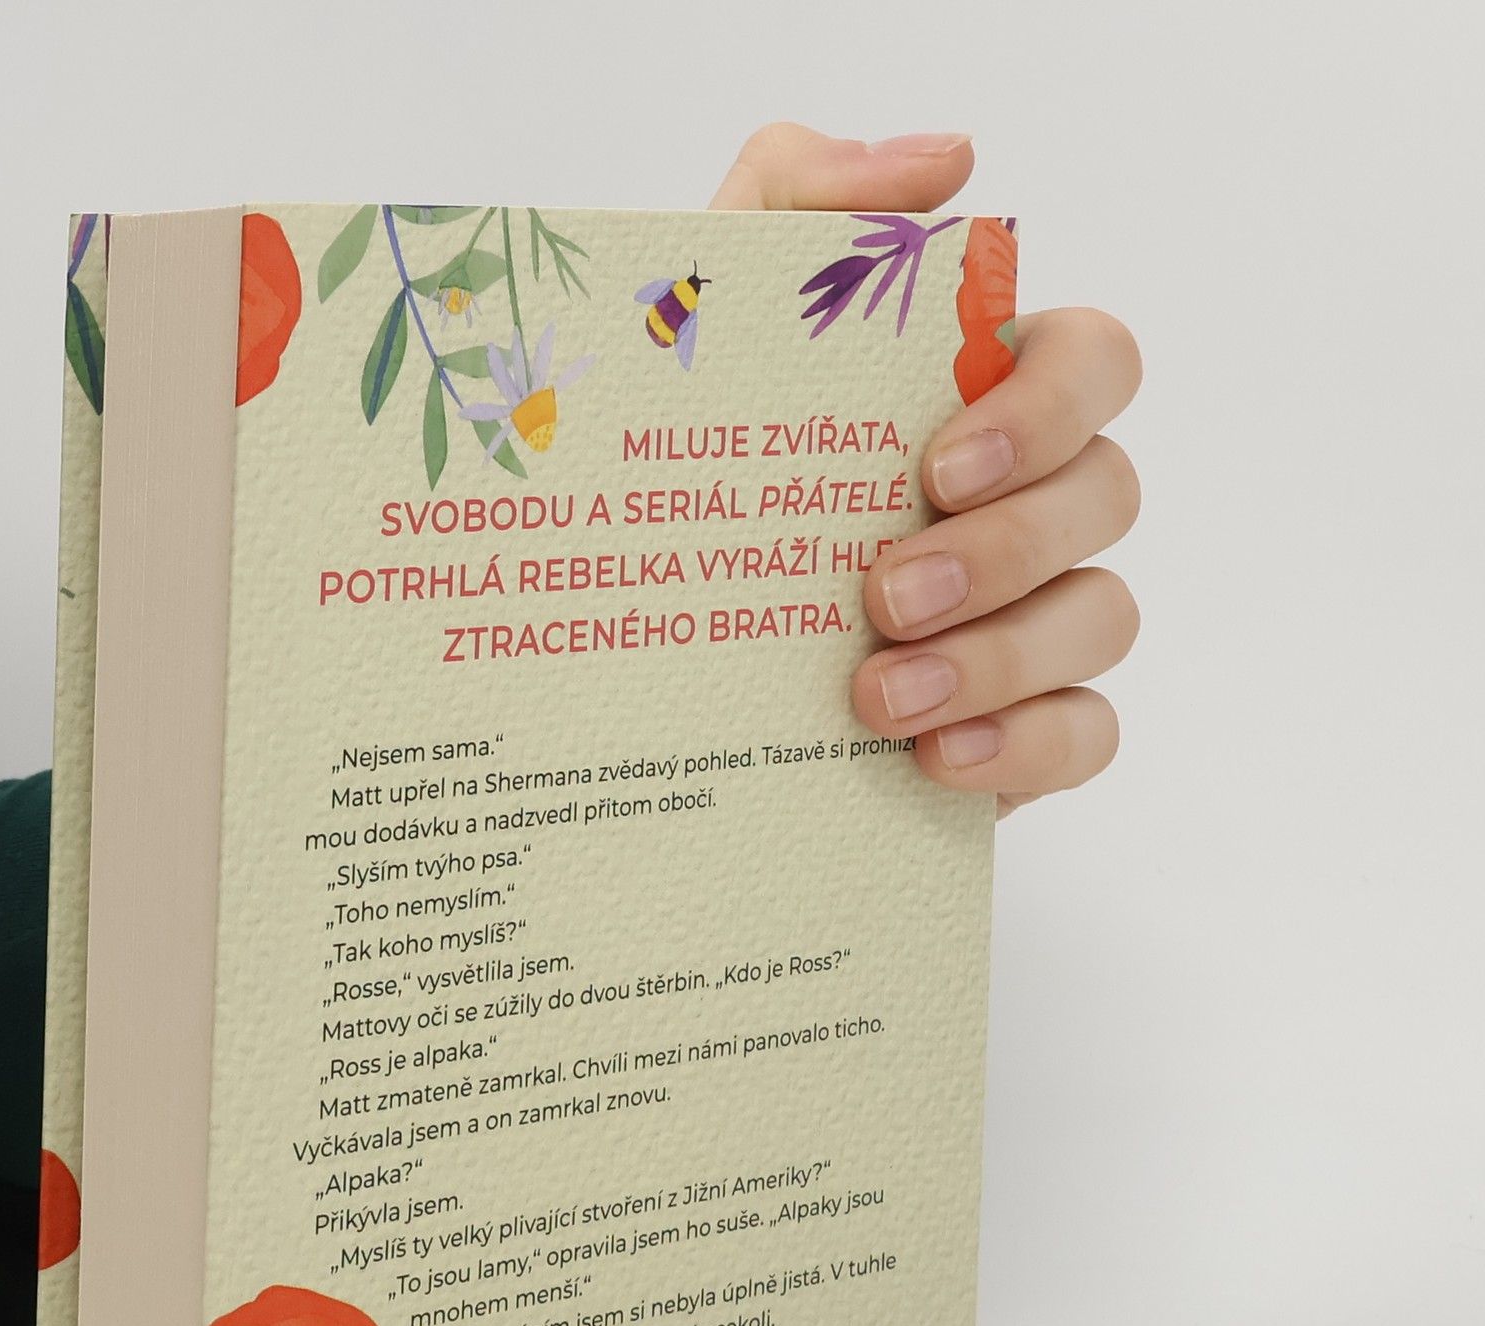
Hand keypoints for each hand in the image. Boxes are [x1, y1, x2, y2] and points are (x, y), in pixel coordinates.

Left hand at [714, 125, 1140, 815]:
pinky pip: (1087, 735)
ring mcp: (1030, 617)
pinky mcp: (1015, 726)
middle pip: (1108, 495)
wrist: (618, 644)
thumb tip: (951, 164)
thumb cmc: (682, 465)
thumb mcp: (699, 313)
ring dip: (999, 658)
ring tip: (879, 697)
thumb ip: (797, 197)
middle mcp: (1025, 500)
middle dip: (1006, 548)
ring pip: (1103, 619)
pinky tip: (933, 761)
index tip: (939, 463)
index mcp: (977, 396)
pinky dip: (1025, 746)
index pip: (1094, 360)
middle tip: (884, 594)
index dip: (1049, 406)